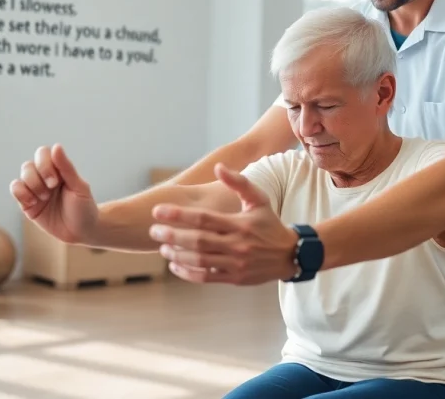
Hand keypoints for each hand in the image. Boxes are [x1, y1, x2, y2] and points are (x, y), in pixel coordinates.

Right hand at [10, 144, 97, 244]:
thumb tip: (56, 146)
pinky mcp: (27, 204)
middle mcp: (44, 177)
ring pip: (22, 176)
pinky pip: (15, 190)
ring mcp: (35, 190)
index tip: (57, 180)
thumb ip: (66, 168)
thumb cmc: (84, 207)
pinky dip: (21, 193)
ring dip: (32, 185)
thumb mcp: (79, 187)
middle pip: (29, 165)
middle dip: (38, 176)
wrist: (82, 231)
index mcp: (58, 169)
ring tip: (45, 198)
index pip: (43, 154)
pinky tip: (33, 203)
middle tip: (52, 188)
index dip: (46, 164)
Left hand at [149, 163, 298, 284]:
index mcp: (240, 224)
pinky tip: (175, 266)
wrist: (291, 254)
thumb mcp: (259, 199)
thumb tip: (219, 166)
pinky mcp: (234, 278)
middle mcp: (237, 244)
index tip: (158, 211)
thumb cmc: (270, 223)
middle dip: (172, 235)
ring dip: (177, 255)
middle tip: (153, 231)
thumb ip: (238, 182)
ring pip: (199, 261)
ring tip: (162, 248)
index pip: (204, 218)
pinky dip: (187, 273)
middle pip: (198, 240)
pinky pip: (206, 278)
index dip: (179, 215)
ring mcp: (235, 263)